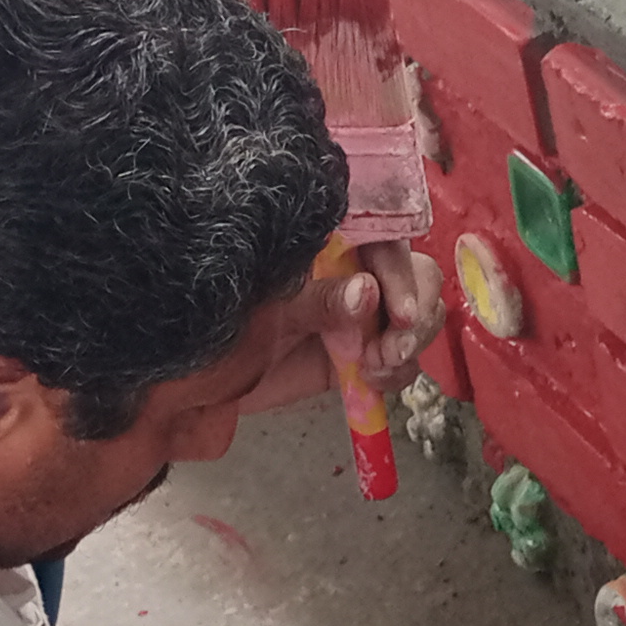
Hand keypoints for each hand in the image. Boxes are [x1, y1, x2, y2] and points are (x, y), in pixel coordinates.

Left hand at [235, 240, 440, 416]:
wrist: (206, 384)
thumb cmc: (228, 330)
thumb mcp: (270, 311)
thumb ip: (319, 300)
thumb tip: (367, 291)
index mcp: (331, 245)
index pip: (385, 241)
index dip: (401, 274)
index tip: (399, 315)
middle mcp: (356, 274)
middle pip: (417, 276)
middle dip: (415, 313)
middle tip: (391, 351)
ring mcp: (364, 316)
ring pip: (420, 316)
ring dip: (411, 344)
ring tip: (377, 368)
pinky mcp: (365, 354)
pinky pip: (405, 357)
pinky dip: (400, 371)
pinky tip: (374, 381)